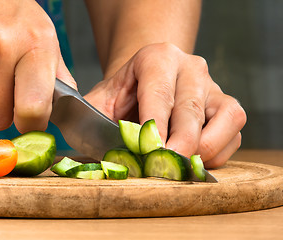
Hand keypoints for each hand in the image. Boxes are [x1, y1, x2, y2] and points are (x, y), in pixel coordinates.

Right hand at [0, 0, 75, 132]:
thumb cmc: (13, 15)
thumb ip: (58, 76)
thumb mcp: (45, 37)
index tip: (29, 122)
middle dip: (1, 115)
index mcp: (35, 46)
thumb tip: (66, 110)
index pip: (33, 108)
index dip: (31, 125)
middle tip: (3, 95)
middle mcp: (0, 48)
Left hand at [84, 43, 245, 167]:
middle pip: (190, 111)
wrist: (146, 83)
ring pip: (223, 120)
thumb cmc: (122, 95)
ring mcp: (213, 86)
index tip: (147, 154)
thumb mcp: (100, 99)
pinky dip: (217, 153)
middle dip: (176, 146)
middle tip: (161, 170)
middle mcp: (190, 67)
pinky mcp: (227, 106)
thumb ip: (86, 118)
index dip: (153, 127)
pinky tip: (194, 160)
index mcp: (157, 57)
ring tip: (178, 167)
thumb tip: (75, 150)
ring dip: (202, 151)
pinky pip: (233, 133)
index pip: (158, 93)